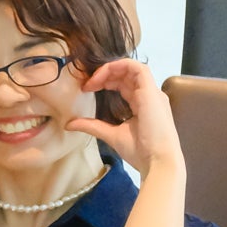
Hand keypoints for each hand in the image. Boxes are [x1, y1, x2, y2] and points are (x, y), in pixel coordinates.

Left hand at [83, 58, 178, 174]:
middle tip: (86, 85)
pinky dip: (119, 66)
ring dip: (110, 69)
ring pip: (132, 68)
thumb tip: (69, 124)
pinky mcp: (151, 92)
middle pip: (127, 74)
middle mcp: (150, 95)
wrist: (158, 160)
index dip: (105, 81)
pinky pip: (138, 68)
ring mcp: (152, 93)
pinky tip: (102, 77)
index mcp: (143, 104)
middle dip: (105, 74)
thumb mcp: (111, 134)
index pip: (125, 84)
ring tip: (92, 81)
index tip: (86, 89)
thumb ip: (92, 126)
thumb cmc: (140, 151)